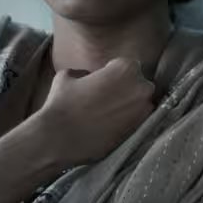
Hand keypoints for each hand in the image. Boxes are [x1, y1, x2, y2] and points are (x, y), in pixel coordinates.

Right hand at [31, 57, 154, 165]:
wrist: (59, 137)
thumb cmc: (62, 102)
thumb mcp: (69, 74)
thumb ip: (86, 71)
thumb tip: (90, 76)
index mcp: (126, 67)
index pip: (128, 65)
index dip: (114, 72)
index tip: (104, 81)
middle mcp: (141, 87)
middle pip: (138, 83)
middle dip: (126, 88)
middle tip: (107, 98)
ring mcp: (143, 110)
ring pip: (141, 102)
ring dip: (129, 105)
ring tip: (107, 112)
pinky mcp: (139, 130)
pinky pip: (138, 120)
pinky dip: (128, 120)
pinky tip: (110, 124)